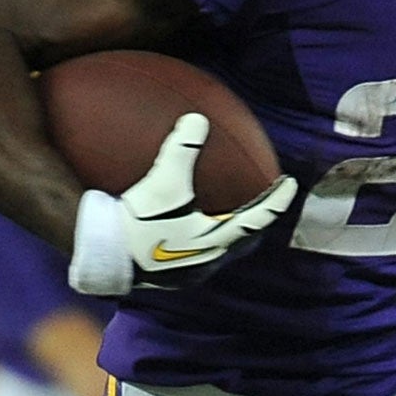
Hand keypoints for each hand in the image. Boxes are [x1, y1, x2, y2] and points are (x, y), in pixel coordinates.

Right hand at [69, 113, 296, 295]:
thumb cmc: (136, 224)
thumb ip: (181, 150)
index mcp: (217, 240)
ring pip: (221, 251)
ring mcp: (190, 272)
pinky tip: (185, 227)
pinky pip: (197, 254)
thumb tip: (196, 118)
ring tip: (229, 214)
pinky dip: (202, 238)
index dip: (277, 199)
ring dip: (230, 232)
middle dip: (257, 220)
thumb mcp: (161, 182)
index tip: (290, 183)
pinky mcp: (170, 277)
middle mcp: (209, 260)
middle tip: (264, 201)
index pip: (259, 217)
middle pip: (245, 240)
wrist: (105, 261)